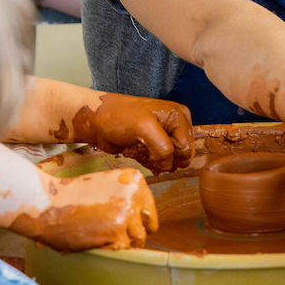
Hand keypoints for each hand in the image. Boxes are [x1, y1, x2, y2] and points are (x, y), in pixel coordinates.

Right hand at [10, 169, 157, 250]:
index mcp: (134, 178)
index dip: (135, 219)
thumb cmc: (72, 196)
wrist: (48, 203)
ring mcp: (127, 212)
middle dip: (131, 231)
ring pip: (137, 240)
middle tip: (108, 228)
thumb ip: (126, 197)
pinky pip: (123, 249)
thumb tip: (145, 221)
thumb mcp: (106, 185)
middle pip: (147, 225)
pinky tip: (94, 236)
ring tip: (99, 232)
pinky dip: (110, 248)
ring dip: (120, 241)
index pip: (149, 210)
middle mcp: (135, 193)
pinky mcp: (117, 231)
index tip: (117, 219)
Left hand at [72, 93, 193, 173]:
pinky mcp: (153, 147)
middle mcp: (176, 127)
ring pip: (169, 163)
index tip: (152, 147)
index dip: (171, 155)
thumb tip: (169, 167)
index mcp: (179, 117)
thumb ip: (163, 148)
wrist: (97, 120)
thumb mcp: (144, 128)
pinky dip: (146, 162)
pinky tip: (135, 151)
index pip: (187, 149)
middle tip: (144, 147)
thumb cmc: (120, 117)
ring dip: (152, 160)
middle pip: (180, 158)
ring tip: (138, 147)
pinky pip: (158, 164)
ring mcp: (164, 137)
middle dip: (161, 158)